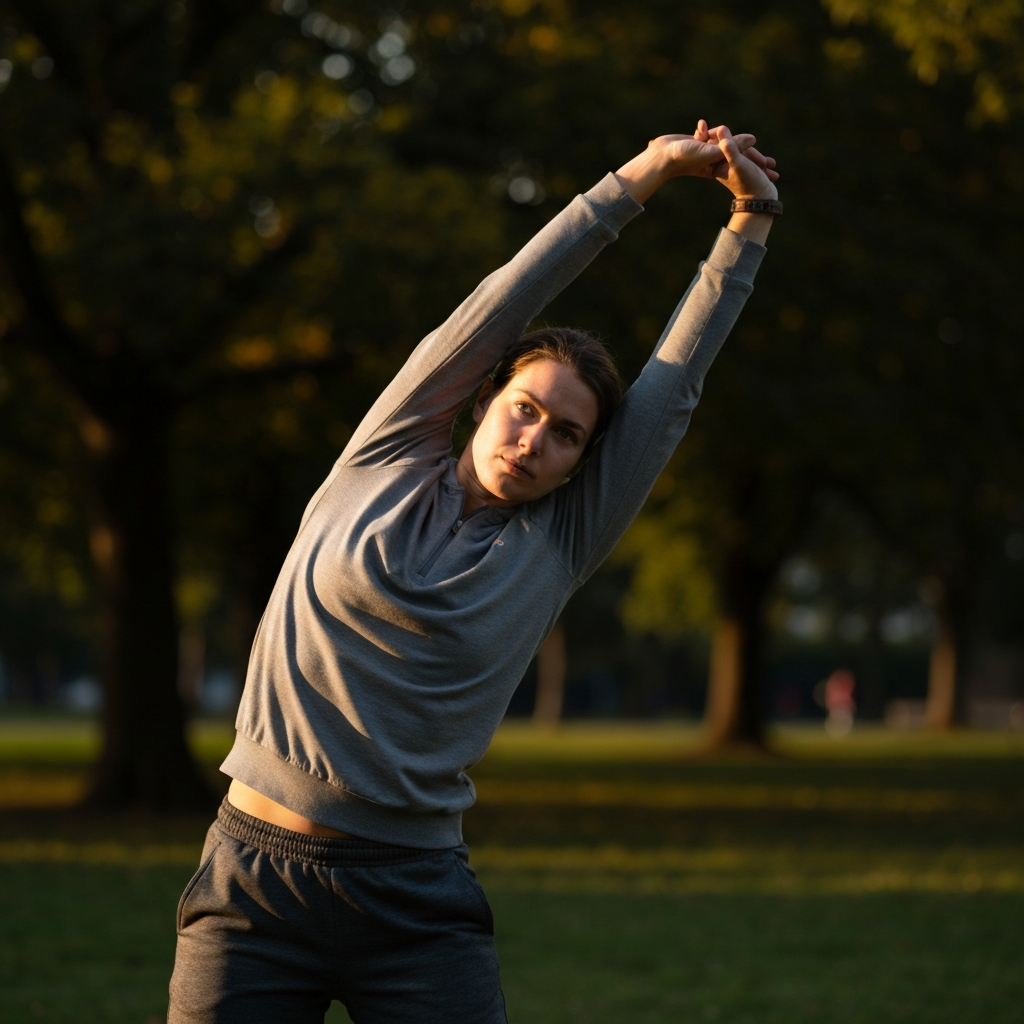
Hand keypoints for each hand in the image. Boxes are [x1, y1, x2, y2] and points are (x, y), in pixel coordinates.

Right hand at [615, 121, 778, 202]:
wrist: (661, 157)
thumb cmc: (685, 157)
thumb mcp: (712, 152)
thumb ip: (732, 146)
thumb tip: (753, 138)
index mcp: (719, 165)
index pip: (742, 161)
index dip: (757, 162)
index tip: (772, 167)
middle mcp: (713, 160)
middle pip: (737, 156)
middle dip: (752, 158)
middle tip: (771, 166)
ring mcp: (704, 153)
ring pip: (723, 145)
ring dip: (730, 142)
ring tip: (744, 144)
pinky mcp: (694, 146)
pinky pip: (706, 138)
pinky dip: (705, 132)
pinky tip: (700, 128)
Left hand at [705, 124, 778, 200]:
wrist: (760, 201)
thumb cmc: (748, 183)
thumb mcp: (738, 163)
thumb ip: (729, 147)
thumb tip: (721, 128)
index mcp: (716, 164)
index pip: (717, 143)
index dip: (727, 136)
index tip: (745, 141)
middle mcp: (723, 165)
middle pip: (735, 147)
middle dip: (749, 151)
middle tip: (760, 162)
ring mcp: (735, 167)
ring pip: (746, 152)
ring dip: (758, 157)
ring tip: (768, 165)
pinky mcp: (745, 170)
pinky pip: (753, 158)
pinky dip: (762, 161)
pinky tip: (770, 166)